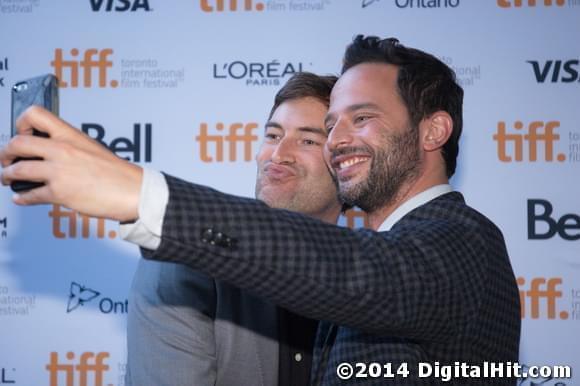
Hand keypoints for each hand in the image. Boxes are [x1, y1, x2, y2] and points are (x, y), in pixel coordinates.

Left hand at [0, 106, 142, 221]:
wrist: (132, 190)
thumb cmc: (118, 174)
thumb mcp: (92, 149)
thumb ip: (71, 148)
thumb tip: (53, 155)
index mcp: (71, 136)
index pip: (35, 115)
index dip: (21, 123)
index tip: (22, 134)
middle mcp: (62, 150)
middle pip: (18, 144)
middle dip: (6, 153)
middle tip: (6, 159)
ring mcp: (59, 171)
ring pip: (18, 170)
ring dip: (7, 176)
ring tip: (8, 179)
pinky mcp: (59, 192)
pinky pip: (31, 194)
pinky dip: (22, 198)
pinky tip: (22, 198)